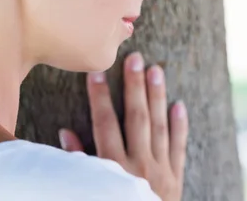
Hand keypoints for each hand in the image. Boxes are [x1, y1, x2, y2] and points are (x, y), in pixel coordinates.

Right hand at [58, 52, 188, 200]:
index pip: (104, 125)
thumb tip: (65, 133)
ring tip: (157, 70)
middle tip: (135, 59)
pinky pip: (179, 146)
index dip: (99, 98)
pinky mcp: (176, 175)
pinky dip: (180, 125)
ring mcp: (161, 169)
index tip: (96, 73)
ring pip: (159, 125)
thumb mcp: (90, 190)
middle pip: (136, 118)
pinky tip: (179, 104)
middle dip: (134, 87)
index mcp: (114, 168)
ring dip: (157, 96)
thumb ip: (79, 163)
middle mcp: (139, 164)